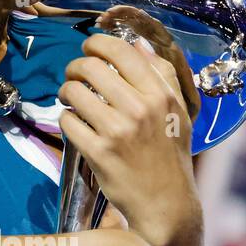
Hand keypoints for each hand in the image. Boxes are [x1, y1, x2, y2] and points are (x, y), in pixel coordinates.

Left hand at [57, 7, 201, 245]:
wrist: (165, 202)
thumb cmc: (171, 155)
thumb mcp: (179, 111)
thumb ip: (162, 75)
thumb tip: (138, 44)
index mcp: (161, 95)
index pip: (122, 52)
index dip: (97, 43)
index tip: (89, 47)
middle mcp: (140, 109)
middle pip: (92, 67)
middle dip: (75, 67)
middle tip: (74, 75)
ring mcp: (117, 132)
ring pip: (74, 92)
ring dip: (66, 91)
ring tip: (70, 98)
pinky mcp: (98, 152)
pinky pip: (68, 121)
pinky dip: (66, 118)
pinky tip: (74, 123)